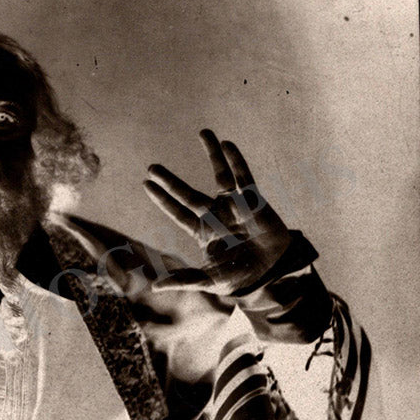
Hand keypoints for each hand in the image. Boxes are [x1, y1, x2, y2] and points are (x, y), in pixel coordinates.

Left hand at [143, 129, 290, 295]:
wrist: (273, 272)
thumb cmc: (240, 276)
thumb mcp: (210, 280)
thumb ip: (184, 280)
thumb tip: (154, 287)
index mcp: (203, 232)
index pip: (178, 212)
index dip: (163, 200)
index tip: (146, 184)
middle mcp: (215, 215)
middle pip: (188, 194)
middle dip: (171, 181)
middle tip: (152, 167)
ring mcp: (234, 205)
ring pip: (220, 176)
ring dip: (212, 155)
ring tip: (203, 132)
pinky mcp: (254, 201)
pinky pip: (244, 177)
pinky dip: (236, 161)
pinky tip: (227, 145)